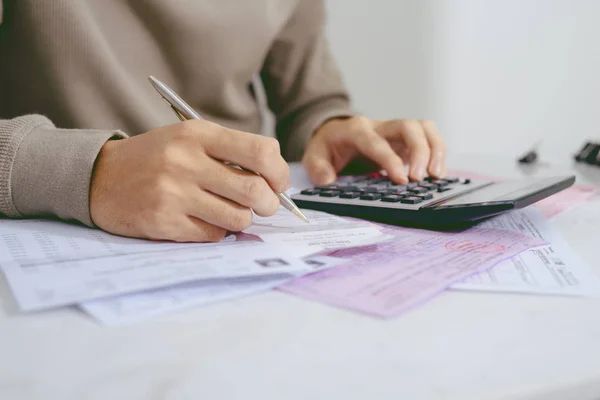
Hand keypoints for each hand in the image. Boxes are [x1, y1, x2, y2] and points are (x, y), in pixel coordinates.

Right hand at [90, 120, 289, 241]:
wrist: (101, 178)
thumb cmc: (156, 158)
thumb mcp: (189, 139)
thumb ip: (232, 153)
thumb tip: (276, 181)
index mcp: (197, 134)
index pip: (261, 152)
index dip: (279, 172)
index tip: (277, 182)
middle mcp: (186, 161)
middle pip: (255, 190)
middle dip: (270, 203)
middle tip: (264, 205)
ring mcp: (174, 193)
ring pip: (238, 218)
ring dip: (241, 219)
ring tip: (227, 210)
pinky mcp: (164, 222)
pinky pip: (214, 234)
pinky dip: (217, 230)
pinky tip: (201, 219)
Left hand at [302, 116, 445, 184]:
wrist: (334, 134)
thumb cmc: (327, 147)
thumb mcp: (313, 156)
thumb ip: (317, 168)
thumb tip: (328, 180)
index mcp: (357, 130)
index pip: (377, 141)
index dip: (391, 160)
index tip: (402, 180)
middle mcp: (379, 126)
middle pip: (408, 126)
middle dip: (420, 151)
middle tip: (420, 178)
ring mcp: (395, 132)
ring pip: (424, 128)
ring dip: (435, 149)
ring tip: (436, 176)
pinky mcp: (406, 140)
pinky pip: (429, 138)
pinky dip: (438, 153)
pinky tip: (438, 173)